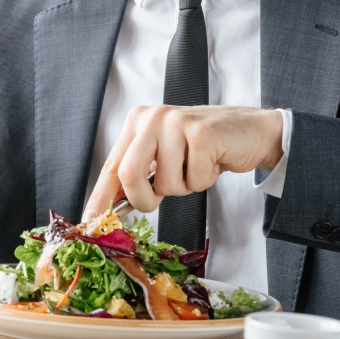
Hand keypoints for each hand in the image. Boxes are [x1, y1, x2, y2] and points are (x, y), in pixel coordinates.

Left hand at [82, 105, 282, 219]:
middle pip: (129, 175)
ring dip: (184, 186)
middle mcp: (152, 118)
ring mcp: (176, 123)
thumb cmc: (203, 148)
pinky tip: (212, 161)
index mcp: (137, 122)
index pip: (111, 166)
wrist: (248, 131)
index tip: (90, 220)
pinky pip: (194, 181)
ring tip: (196, 166)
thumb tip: (113, 208)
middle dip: (144, 199)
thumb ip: (139, 175)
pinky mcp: (201, 134)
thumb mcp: (164, 156)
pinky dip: (204, 181)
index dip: (100, 196)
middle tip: (159, 199)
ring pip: (166, 184)